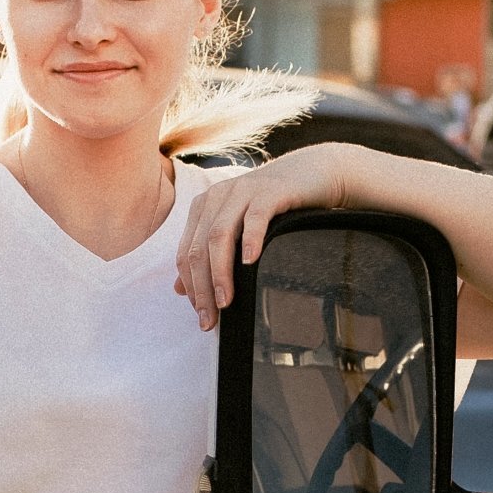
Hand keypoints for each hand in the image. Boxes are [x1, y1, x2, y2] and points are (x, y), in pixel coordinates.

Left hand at [176, 144, 352, 329]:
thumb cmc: (274, 206)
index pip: (186, 253)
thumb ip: (206, 254)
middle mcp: (217, 197)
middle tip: (210, 319)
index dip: (190, 287)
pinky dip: (249, 241)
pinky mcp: (270, 191)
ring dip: (220, 273)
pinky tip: (250, 262)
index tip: (201, 316)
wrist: (312, 173)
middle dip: (202, 288)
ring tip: (226, 301)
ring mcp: (242, 191)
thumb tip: (179, 289)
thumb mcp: (235, 228)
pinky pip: (255, 218)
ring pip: (219, 236)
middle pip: (199, 249)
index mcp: (204, 207)